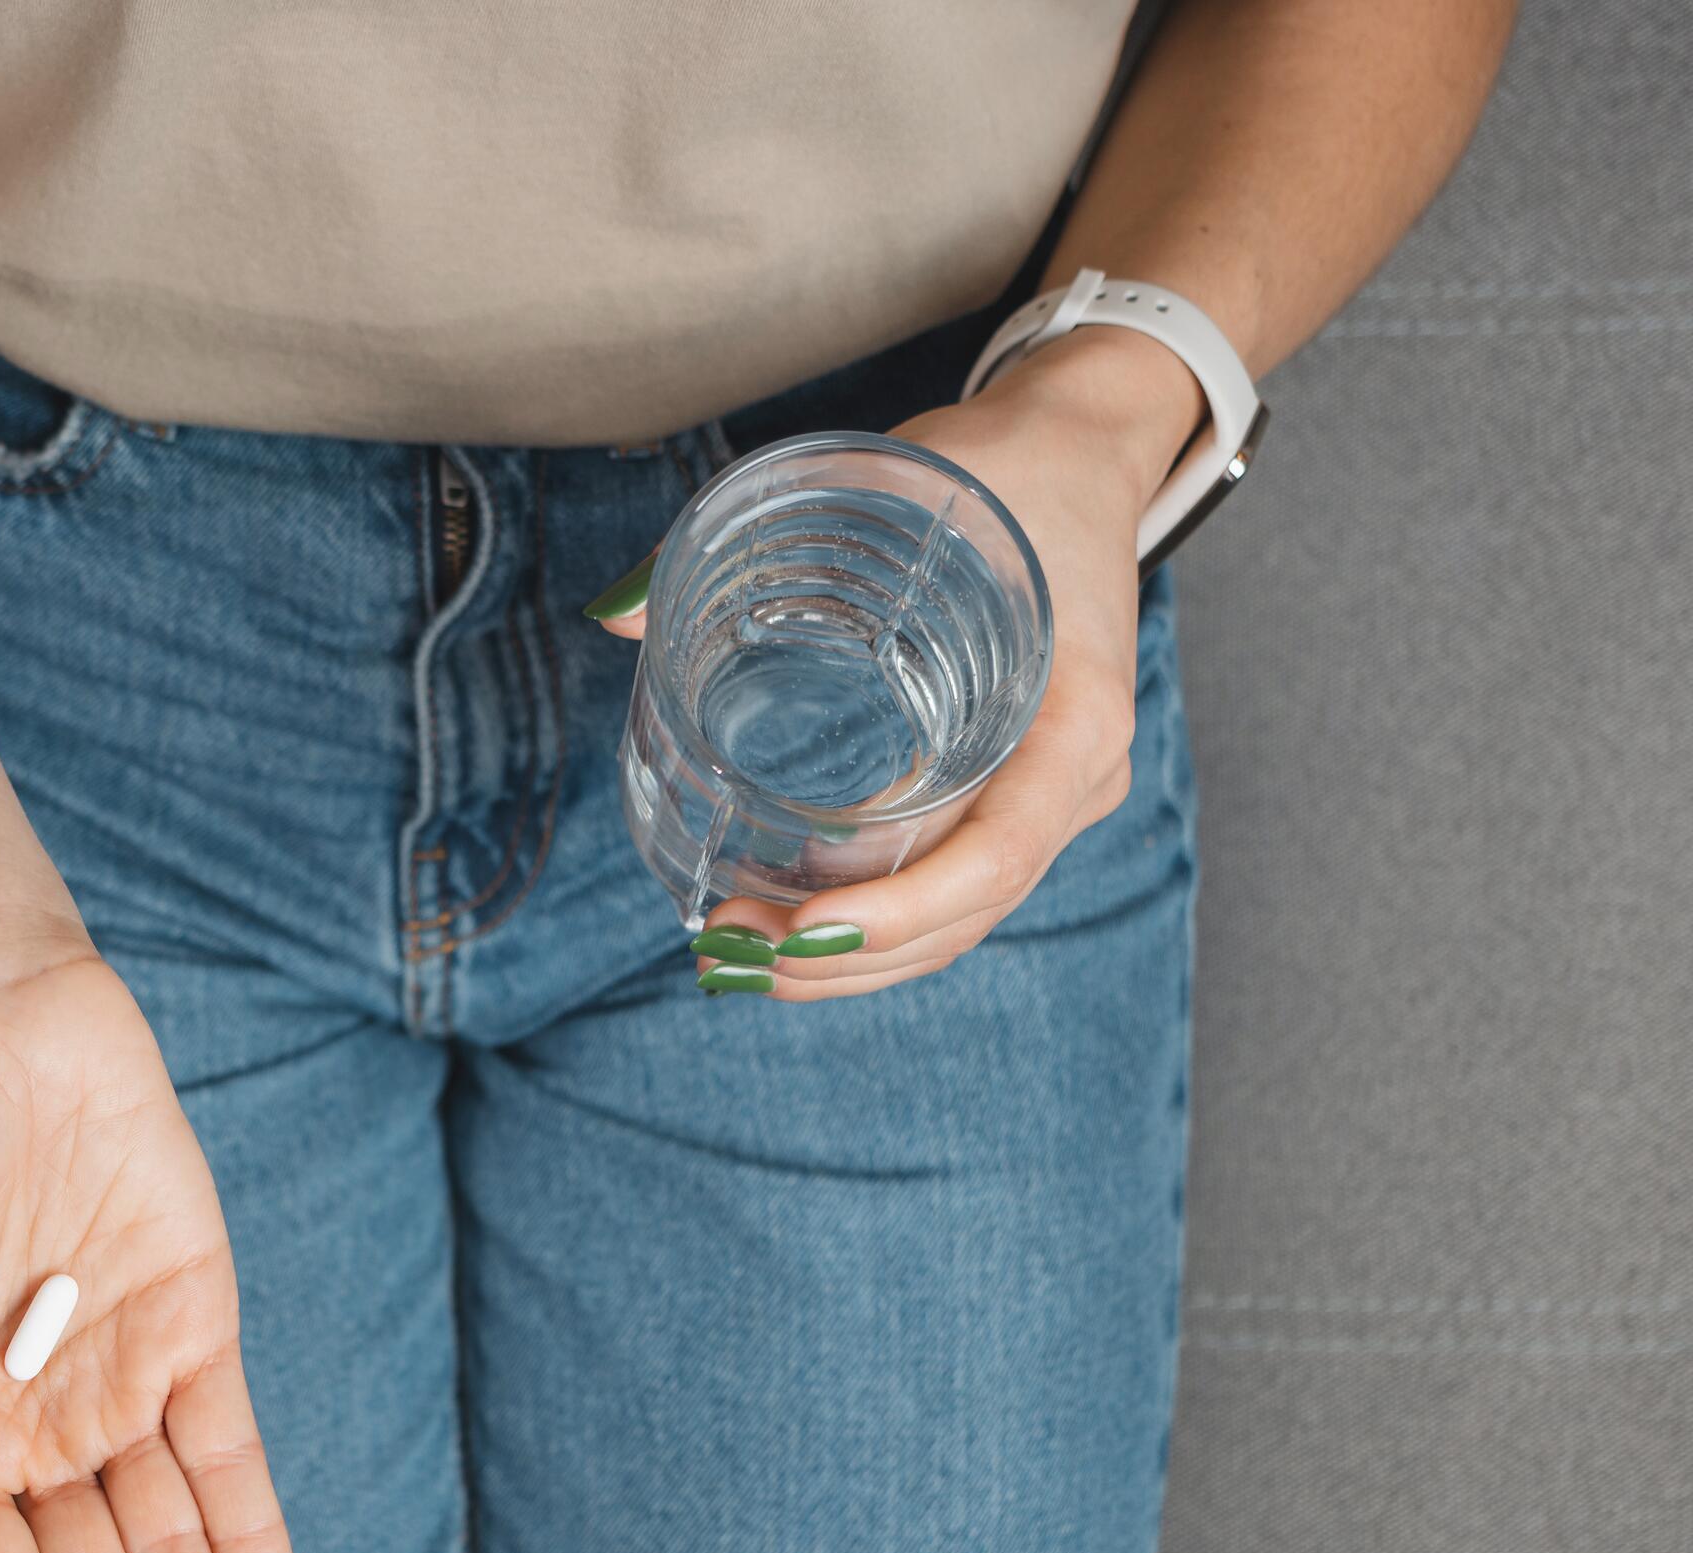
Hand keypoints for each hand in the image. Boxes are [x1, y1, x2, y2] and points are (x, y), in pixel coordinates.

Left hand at [594, 326, 1198, 997]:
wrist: (1081, 450)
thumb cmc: (997, 468)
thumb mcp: (891, 480)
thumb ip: (752, 535)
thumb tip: (611, 615)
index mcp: (1076, 714)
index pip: (998, 856)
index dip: (900, 910)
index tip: (803, 930)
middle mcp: (1078, 776)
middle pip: (967, 913)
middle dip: (846, 955)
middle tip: (729, 951)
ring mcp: (1053, 796)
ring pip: (958, 922)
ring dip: (852, 962)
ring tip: (739, 962)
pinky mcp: (1019, 798)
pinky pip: (954, 889)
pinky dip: (877, 930)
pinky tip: (792, 938)